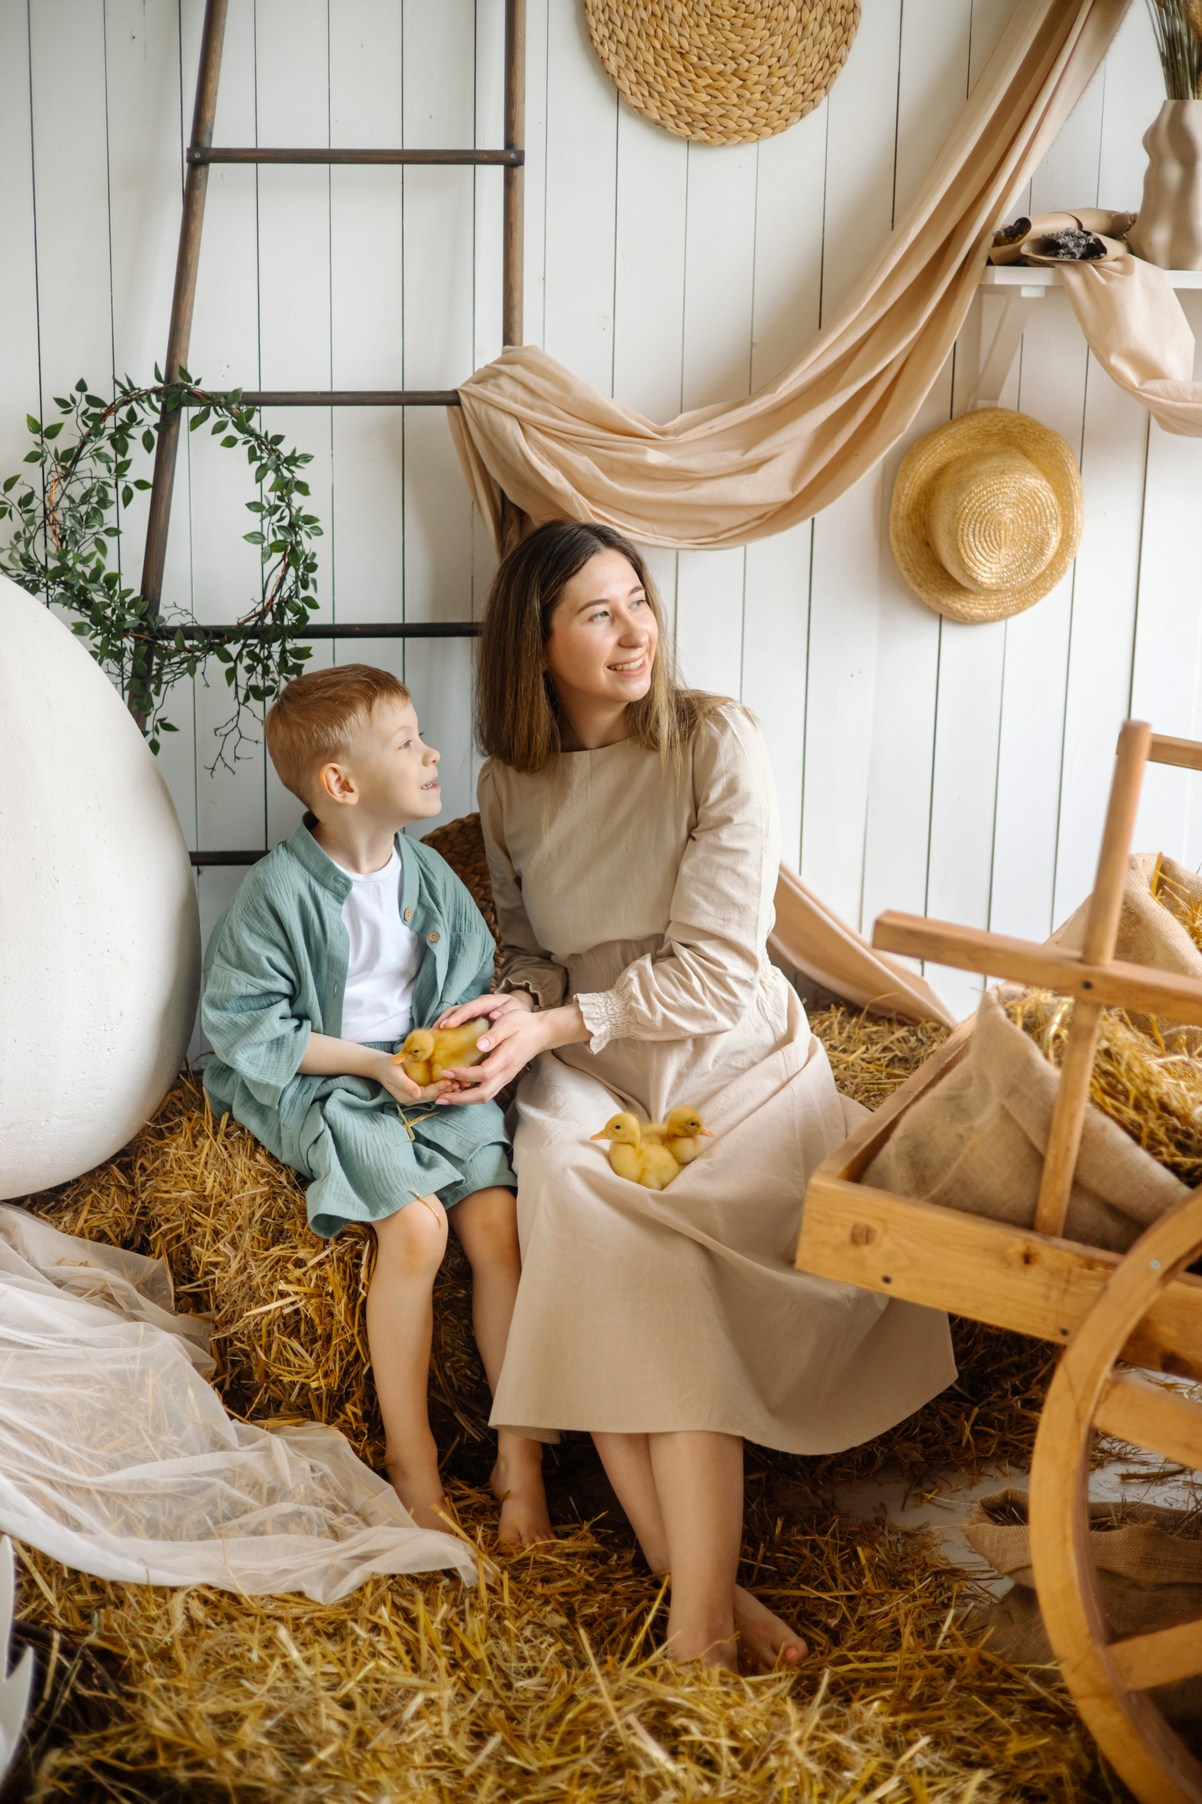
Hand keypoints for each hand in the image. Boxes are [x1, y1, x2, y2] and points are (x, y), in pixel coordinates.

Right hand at [372, 1052, 452, 1106]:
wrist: (380, 1065)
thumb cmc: (387, 1067)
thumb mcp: (395, 1075)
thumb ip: (406, 1085)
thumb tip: (417, 1095)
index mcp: (408, 1098)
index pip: (427, 1094)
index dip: (439, 1088)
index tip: (450, 1081)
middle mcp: (414, 1099)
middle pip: (434, 1096)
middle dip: (447, 1090)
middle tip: (461, 1082)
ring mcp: (417, 1095)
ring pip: (435, 1093)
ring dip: (447, 1088)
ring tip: (460, 1082)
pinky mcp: (419, 1089)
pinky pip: (433, 1088)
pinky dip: (442, 1084)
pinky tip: (452, 1079)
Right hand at [434, 989, 535, 1031]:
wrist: (519, 1011)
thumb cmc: (517, 1012)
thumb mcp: (514, 1010)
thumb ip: (505, 1012)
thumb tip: (493, 1016)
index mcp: (487, 1002)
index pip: (470, 1007)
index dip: (458, 1016)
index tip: (447, 1025)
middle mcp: (476, 1005)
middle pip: (455, 1010)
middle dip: (443, 1020)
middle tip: (433, 1034)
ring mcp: (471, 1012)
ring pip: (452, 1016)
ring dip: (441, 1026)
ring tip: (432, 1039)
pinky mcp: (469, 1020)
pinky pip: (455, 1025)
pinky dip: (446, 1033)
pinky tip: (440, 1044)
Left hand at [436, 1001, 585, 1105]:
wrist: (542, 1032)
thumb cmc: (523, 1024)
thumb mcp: (509, 1022)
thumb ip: (494, 1035)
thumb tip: (479, 1045)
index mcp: (506, 1058)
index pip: (483, 1074)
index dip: (462, 1075)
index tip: (445, 1071)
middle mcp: (506, 1073)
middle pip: (482, 1094)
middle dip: (460, 1098)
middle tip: (439, 1097)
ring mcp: (506, 1077)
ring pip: (484, 1097)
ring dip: (463, 1099)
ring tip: (444, 1097)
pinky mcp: (504, 1078)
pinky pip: (487, 1092)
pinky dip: (470, 1095)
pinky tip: (458, 1089)